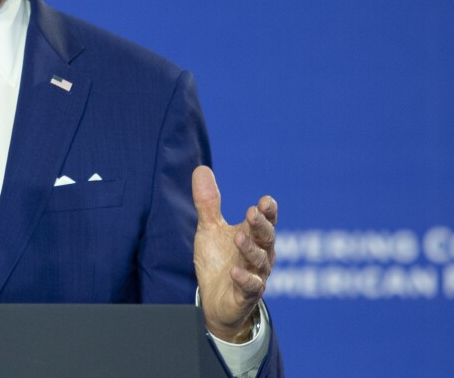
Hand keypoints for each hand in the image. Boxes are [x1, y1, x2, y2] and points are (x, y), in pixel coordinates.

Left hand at [192, 165, 276, 342]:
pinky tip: (236, 271)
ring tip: (238, 237)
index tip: (266, 201)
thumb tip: (201, 168)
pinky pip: (250, 287)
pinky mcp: (245, 295)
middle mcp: (260, 255)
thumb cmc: (218, 260)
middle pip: (267, 238)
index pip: (266, 221)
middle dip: (261, 226)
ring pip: (259, 261)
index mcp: (253, 236)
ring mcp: (255, 275)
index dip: (267, 211)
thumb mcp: (209, 229)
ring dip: (250, 249)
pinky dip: (245, 279)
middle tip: (252, 213)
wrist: (215, 300)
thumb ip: (207, 203)